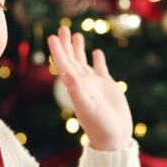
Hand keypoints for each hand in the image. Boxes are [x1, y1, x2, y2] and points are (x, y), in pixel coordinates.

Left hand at [47, 26, 132, 150]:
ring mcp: (95, 85)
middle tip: (62, 28)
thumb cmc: (99, 126)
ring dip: (79, 49)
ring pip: (84, 62)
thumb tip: (66, 73)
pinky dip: (98, 61)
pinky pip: (101, 70)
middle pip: (71, 60)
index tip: (52, 36)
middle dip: (66, 44)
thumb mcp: (88, 108)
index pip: (63, 65)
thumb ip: (77, 91)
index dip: (57, 51)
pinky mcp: (107, 88)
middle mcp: (83, 84)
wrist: (114, 138)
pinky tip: (97, 53)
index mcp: (75, 87)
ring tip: (76, 34)